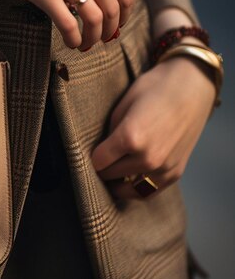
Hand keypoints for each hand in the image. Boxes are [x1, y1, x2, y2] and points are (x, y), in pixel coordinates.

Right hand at [0, 0, 133, 50]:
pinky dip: (73, 40)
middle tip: (100, 41)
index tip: (114, 28)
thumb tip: (102, 2)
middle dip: (108, 32)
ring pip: (93, 20)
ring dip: (91, 39)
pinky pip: (68, 25)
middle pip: (111, 10)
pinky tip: (70, 43)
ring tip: (84, 45)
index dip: (122, 18)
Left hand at [91, 55, 215, 198]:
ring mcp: (164, 168)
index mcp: (130, 138)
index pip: (98, 161)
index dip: (90, 157)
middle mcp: (148, 158)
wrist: (192, 86)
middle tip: (97, 162)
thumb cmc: (154, 89)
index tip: (87, 153)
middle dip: (102, 169)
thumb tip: (101, 151)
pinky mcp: (176, 173)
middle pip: (111, 175)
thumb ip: (110, 133)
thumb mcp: (122, 106)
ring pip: (129, 190)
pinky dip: (136, 188)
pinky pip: (150, 191)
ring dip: (117, 184)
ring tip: (110, 175)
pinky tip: (128, 179)